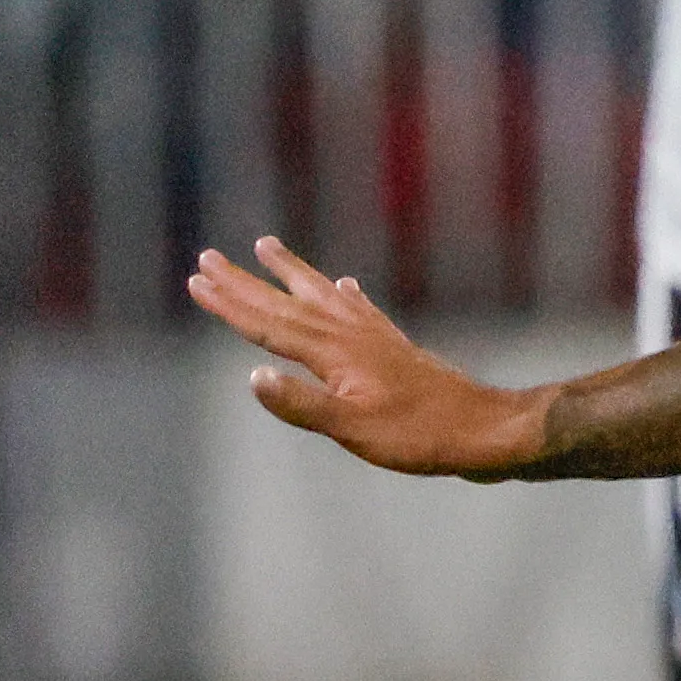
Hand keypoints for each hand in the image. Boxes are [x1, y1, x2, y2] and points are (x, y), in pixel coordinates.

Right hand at [186, 236, 546, 476]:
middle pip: (287, 302)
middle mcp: (351, 335)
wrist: (483, 429)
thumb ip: (303, 405)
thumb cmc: (420, 435)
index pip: (269, 325)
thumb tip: (253, 379)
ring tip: (267, 245)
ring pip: (323, 295)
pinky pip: (362, 310)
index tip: (196, 279)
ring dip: (292, 273)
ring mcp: (376, 337)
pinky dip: (346, 296)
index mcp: (334, 353)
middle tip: (209, 256)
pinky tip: (347, 286)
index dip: (230, 304)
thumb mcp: (354, 429)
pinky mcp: (396, 348)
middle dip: (245, 281)